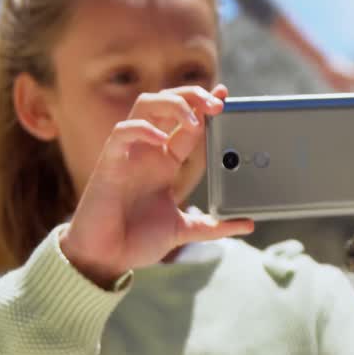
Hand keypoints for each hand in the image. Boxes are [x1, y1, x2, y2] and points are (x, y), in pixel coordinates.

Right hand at [60, 84, 253, 287]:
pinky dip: (143, 129)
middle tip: (217, 103)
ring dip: (172, 104)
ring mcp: (129, 154)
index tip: (226, 97)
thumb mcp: (184, 230)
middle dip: (192, 95)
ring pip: (145, 106)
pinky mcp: (110, 163)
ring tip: (195, 120)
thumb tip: (247, 223)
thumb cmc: (137, 241)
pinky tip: (161, 139)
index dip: (205, 106)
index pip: (188, 123)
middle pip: (167, 103)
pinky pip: (123, 132)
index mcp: (165, 162)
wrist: (106, 259)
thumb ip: (214, 225)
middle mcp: (148, 151)